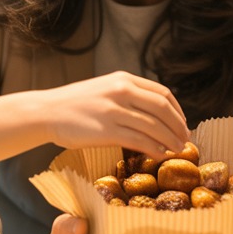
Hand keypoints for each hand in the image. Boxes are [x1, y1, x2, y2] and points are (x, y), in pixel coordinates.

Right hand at [34, 71, 189, 155]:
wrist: (47, 112)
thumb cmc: (76, 104)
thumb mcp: (105, 88)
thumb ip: (128, 94)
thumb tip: (155, 112)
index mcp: (124, 79)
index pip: (162, 93)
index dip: (178, 111)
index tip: (182, 123)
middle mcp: (122, 91)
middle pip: (163, 109)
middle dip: (179, 126)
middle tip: (185, 139)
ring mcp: (114, 110)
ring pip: (154, 126)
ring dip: (170, 140)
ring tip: (177, 150)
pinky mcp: (106, 130)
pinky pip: (139, 140)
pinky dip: (154, 148)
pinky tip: (160, 154)